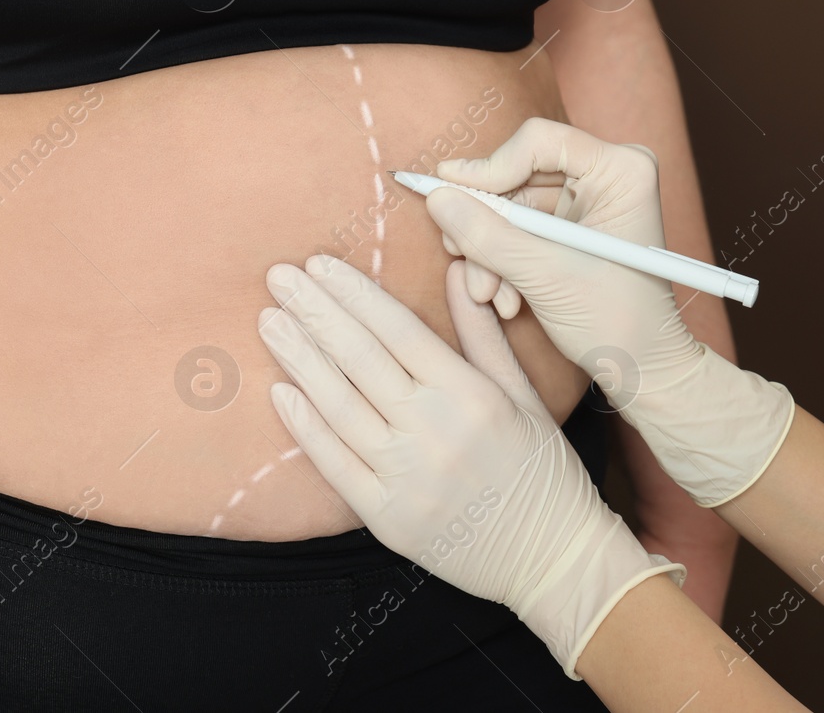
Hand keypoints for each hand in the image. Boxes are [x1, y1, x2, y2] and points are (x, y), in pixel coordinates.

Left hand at [257, 254, 683, 678]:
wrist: (553, 559)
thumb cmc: (542, 471)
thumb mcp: (523, 393)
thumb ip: (481, 334)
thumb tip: (457, 271)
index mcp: (471, 394)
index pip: (398, 330)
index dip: (354, 294)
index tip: (319, 264)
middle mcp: (435, 431)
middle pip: (361, 359)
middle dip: (315, 312)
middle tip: (278, 277)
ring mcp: (408, 477)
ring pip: (340, 406)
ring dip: (299, 359)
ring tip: (270, 321)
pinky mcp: (388, 518)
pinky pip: (336, 464)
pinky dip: (305, 426)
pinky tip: (281, 391)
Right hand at [426, 117, 795, 507]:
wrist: (642, 368)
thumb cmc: (619, 322)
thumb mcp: (546, 277)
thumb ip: (489, 236)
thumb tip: (438, 198)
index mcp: (621, 170)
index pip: (539, 141)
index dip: (490, 167)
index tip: (452, 198)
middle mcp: (604, 175)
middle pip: (516, 173)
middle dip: (486, 223)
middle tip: (459, 253)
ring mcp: (584, 200)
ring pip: (508, 205)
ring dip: (488, 251)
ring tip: (486, 293)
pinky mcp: (567, 226)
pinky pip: (514, 227)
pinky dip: (500, 260)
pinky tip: (502, 296)